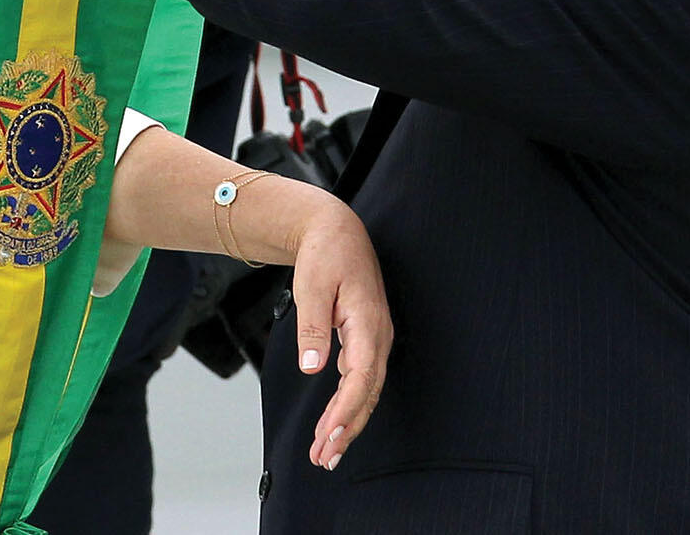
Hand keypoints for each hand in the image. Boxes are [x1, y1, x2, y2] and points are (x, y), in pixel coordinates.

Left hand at [289, 199, 390, 469]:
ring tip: (325, 452)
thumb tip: (312, 369)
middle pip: (367, 393)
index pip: (361, 378)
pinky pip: (360, 380)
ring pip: (365, 391)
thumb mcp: (311, 287)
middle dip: (347, 429)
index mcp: (368, 323)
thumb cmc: (325, 254)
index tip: (328, 435)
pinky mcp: (365, 340)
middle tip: (323, 458)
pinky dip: (347, 404)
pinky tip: (335, 424)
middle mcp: (378, 335)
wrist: (336, 230)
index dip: (345, 410)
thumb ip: (312, 329)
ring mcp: (374, 339)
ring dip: (347, 423)